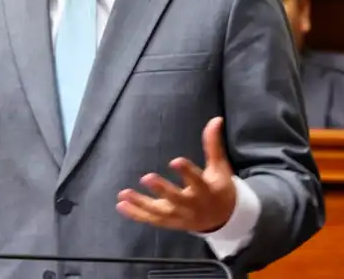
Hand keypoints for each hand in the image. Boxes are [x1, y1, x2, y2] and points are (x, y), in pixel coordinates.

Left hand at [117, 117, 236, 232]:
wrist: (222, 219)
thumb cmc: (219, 188)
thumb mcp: (219, 167)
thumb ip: (213, 145)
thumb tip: (216, 119)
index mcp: (206, 191)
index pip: (197, 181)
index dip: (187, 172)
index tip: (175, 160)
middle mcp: (192, 206)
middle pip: (176, 199)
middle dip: (162, 190)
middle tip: (146, 177)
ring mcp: (180, 217)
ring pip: (159, 212)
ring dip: (141, 203)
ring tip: (123, 193)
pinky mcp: (170, 223)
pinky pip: (151, 220)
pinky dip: (136, 214)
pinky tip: (121, 204)